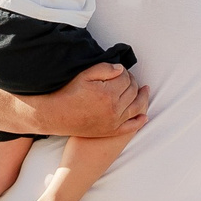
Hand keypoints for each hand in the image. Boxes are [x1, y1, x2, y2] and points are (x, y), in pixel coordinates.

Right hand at [30, 61, 149, 137]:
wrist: (56, 115)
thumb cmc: (68, 93)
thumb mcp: (84, 75)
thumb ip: (105, 68)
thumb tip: (121, 69)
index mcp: (108, 93)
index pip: (126, 78)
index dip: (125, 71)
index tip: (120, 70)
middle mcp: (114, 108)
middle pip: (133, 91)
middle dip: (133, 82)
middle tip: (128, 78)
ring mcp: (114, 121)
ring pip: (136, 107)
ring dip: (142, 97)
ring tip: (144, 91)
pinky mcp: (111, 131)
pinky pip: (130, 126)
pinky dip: (139, 121)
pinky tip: (144, 116)